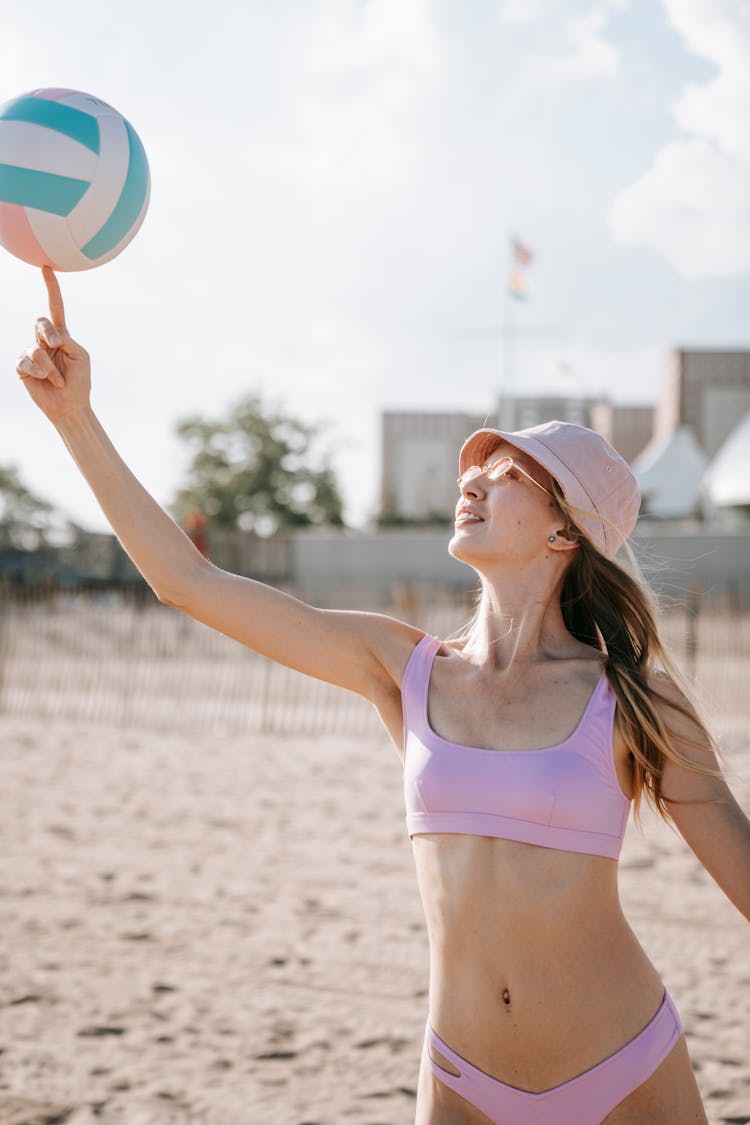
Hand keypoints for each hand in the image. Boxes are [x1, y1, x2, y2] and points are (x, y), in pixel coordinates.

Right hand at [17, 267, 91, 422]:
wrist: (70, 405)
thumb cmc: (79, 382)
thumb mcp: (80, 356)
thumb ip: (67, 340)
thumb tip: (51, 335)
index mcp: (61, 335)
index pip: (55, 307)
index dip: (51, 288)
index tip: (46, 267)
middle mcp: (44, 340)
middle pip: (40, 322)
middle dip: (48, 334)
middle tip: (57, 345)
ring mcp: (32, 353)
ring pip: (36, 347)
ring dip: (50, 366)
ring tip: (57, 380)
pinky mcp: (22, 366)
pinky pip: (25, 361)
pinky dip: (38, 371)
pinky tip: (44, 379)